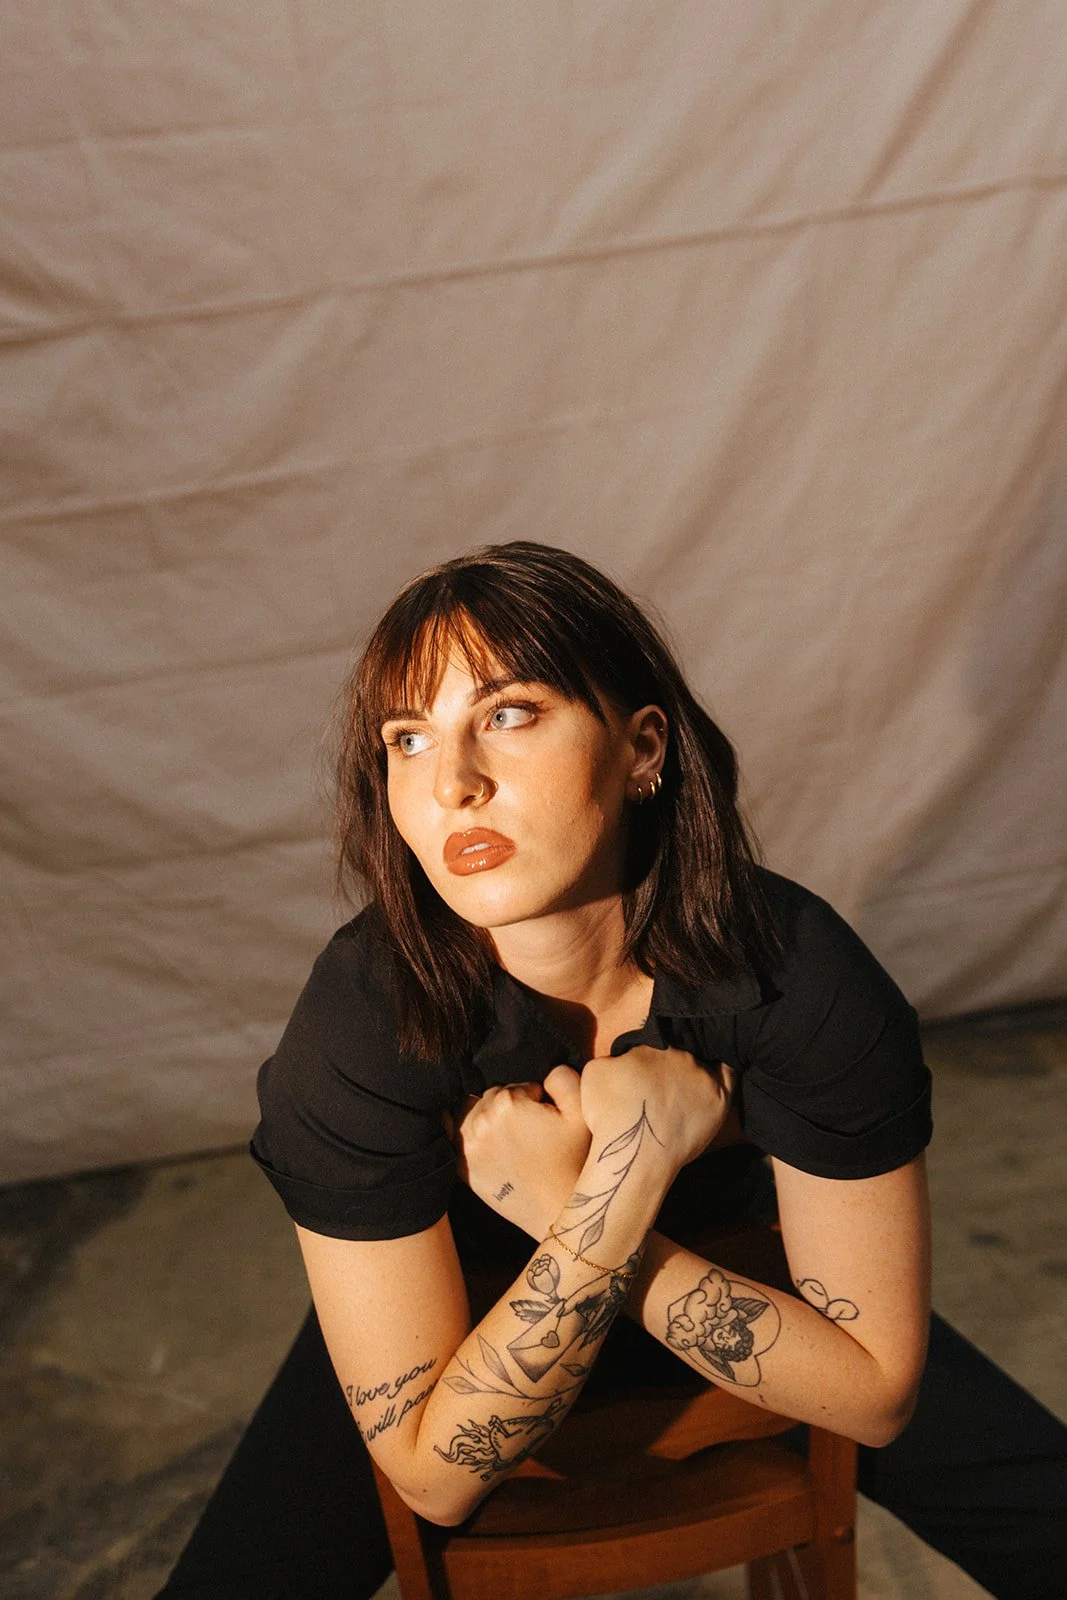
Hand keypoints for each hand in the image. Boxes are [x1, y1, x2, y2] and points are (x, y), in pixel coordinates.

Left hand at [449, 1066, 591, 1238]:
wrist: (558, 1211)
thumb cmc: (573, 1160)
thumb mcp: (582, 1111)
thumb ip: (562, 1077)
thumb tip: (546, 1072)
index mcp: (506, 1102)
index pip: (518, 1086)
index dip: (534, 1099)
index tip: (546, 1116)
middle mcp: (480, 1121)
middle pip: (491, 1098)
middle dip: (509, 1107)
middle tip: (530, 1129)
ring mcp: (468, 1146)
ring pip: (473, 1115)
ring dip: (488, 1120)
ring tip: (511, 1138)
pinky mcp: (463, 1168)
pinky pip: (456, 1139)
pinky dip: (466, 1136)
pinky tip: (478, 1140)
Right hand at [580, 1045, 733, 1176]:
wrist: (636, 1152)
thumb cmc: (610, 1116)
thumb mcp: (594, 1071)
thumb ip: (613, 1055)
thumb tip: (624, 1056)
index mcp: (652, 1045)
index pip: (653, 1041)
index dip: (649, 1055)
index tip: (644, 1070)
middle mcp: (682, 1054)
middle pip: (679, 1051)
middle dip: (671, 1062)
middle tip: (662, 1082)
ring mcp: (703, 1076)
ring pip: (702, 1061)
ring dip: (694, 1068)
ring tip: (685, 1084)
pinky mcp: (719, 1099)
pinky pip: (728, 1074)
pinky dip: (723, 1070)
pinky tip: (719, 1071)